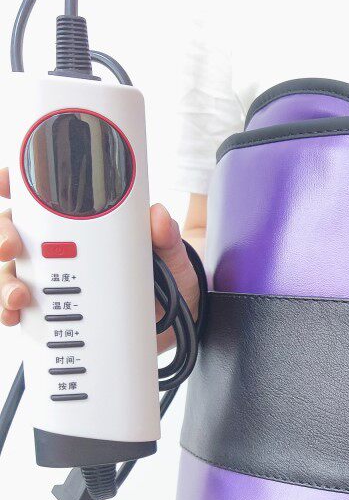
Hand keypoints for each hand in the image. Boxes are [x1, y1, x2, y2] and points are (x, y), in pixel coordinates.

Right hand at [0, 167, 198, 351]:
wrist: (180, 319)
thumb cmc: (171, 277)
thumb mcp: (174, 256)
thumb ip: (166, 237)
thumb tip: (160, 216)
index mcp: (91, 224)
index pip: (47, 196)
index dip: (18, 182)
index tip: (5, 181)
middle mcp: (68, 247)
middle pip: (16, 231)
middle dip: (4, 235)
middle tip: (10, 248)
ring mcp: (59, 278)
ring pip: (14, 271)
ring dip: (6, 280)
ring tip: (19, 296)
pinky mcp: (59, 308)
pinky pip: (26, 308)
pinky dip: (12, 311)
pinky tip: (14, 316)